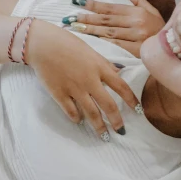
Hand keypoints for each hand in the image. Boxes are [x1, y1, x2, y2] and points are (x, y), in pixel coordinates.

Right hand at [26, 19, 140, 135]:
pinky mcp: (59, 93)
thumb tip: (119, 71)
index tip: (138, 110)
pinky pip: (70, 111)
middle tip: (120, 130)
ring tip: (103, 136)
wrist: (43, 43)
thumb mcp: (91, 51)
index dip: (131, 99)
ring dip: (98, 126)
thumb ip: (105, 64)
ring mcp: (74, 88)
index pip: (121, 86)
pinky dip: (76, 118)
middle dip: (116, 120)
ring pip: (90, 112)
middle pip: (108, 105)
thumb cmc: (67, 43)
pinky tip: (79, 121)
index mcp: (99, 67)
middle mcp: (89, 80)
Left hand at [63, 0, 164, 56]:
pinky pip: (115, 47)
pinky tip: (90, 42)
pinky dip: (101, 44)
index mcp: (138, 12)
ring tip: (75, 28)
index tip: (78, 3)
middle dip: (87, 18)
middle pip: (106, 20)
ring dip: (90, 31)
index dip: (93, 5)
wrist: (174, 49)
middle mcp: (137, 23)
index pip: (111, 8)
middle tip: (70, 17)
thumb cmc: (159, 28)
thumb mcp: (151, 10)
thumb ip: (136, 0)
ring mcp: (136, 38)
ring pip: (108, 33)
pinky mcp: (136, 52)